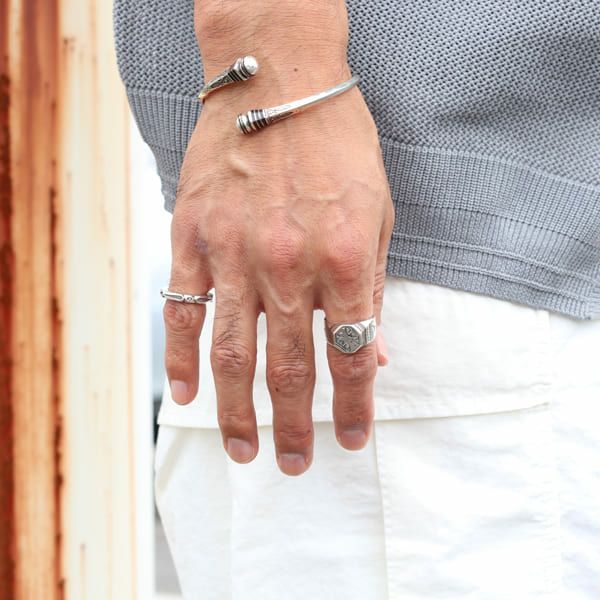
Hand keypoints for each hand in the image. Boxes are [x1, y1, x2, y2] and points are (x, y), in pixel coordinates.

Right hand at [163, 0, 394, 475]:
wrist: (278, 80)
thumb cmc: (338, 146)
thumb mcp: (377, 214)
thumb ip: (370, 287)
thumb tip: (374, 351)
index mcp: (344, 259)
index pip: (353, 355)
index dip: (356, 406)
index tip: (352, 439)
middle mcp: (288, 265)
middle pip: (291, 369)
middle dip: (295, 426)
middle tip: (292, 464)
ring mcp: (234, 253)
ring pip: (231, 354)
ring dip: (237, 410)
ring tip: (243, 449)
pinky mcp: (193, 237)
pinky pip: (183, 310)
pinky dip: (181, 358)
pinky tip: (184, 394)